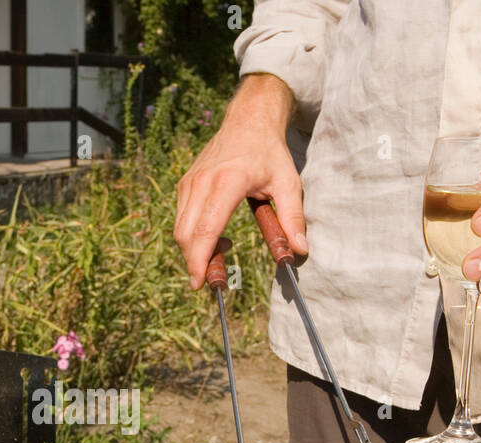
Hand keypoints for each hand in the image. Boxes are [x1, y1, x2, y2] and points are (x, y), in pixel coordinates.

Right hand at [174, 73, 308, 288]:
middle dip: (194, 263)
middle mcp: (202, 182)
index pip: (204, 231)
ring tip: (222, 252)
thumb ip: (293, 219)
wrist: (248, 119)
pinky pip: (181, 218)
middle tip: (213, 279)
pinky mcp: (185, 184)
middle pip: (186, 235)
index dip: (199, 261)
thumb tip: (299, 251)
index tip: (200, 284)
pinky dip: (193, 236)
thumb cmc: (269, 153)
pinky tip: (216, 235)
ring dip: (194, 250)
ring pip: (180, 229)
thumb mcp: (288, 184)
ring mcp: (189, 182)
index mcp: (227, 183)